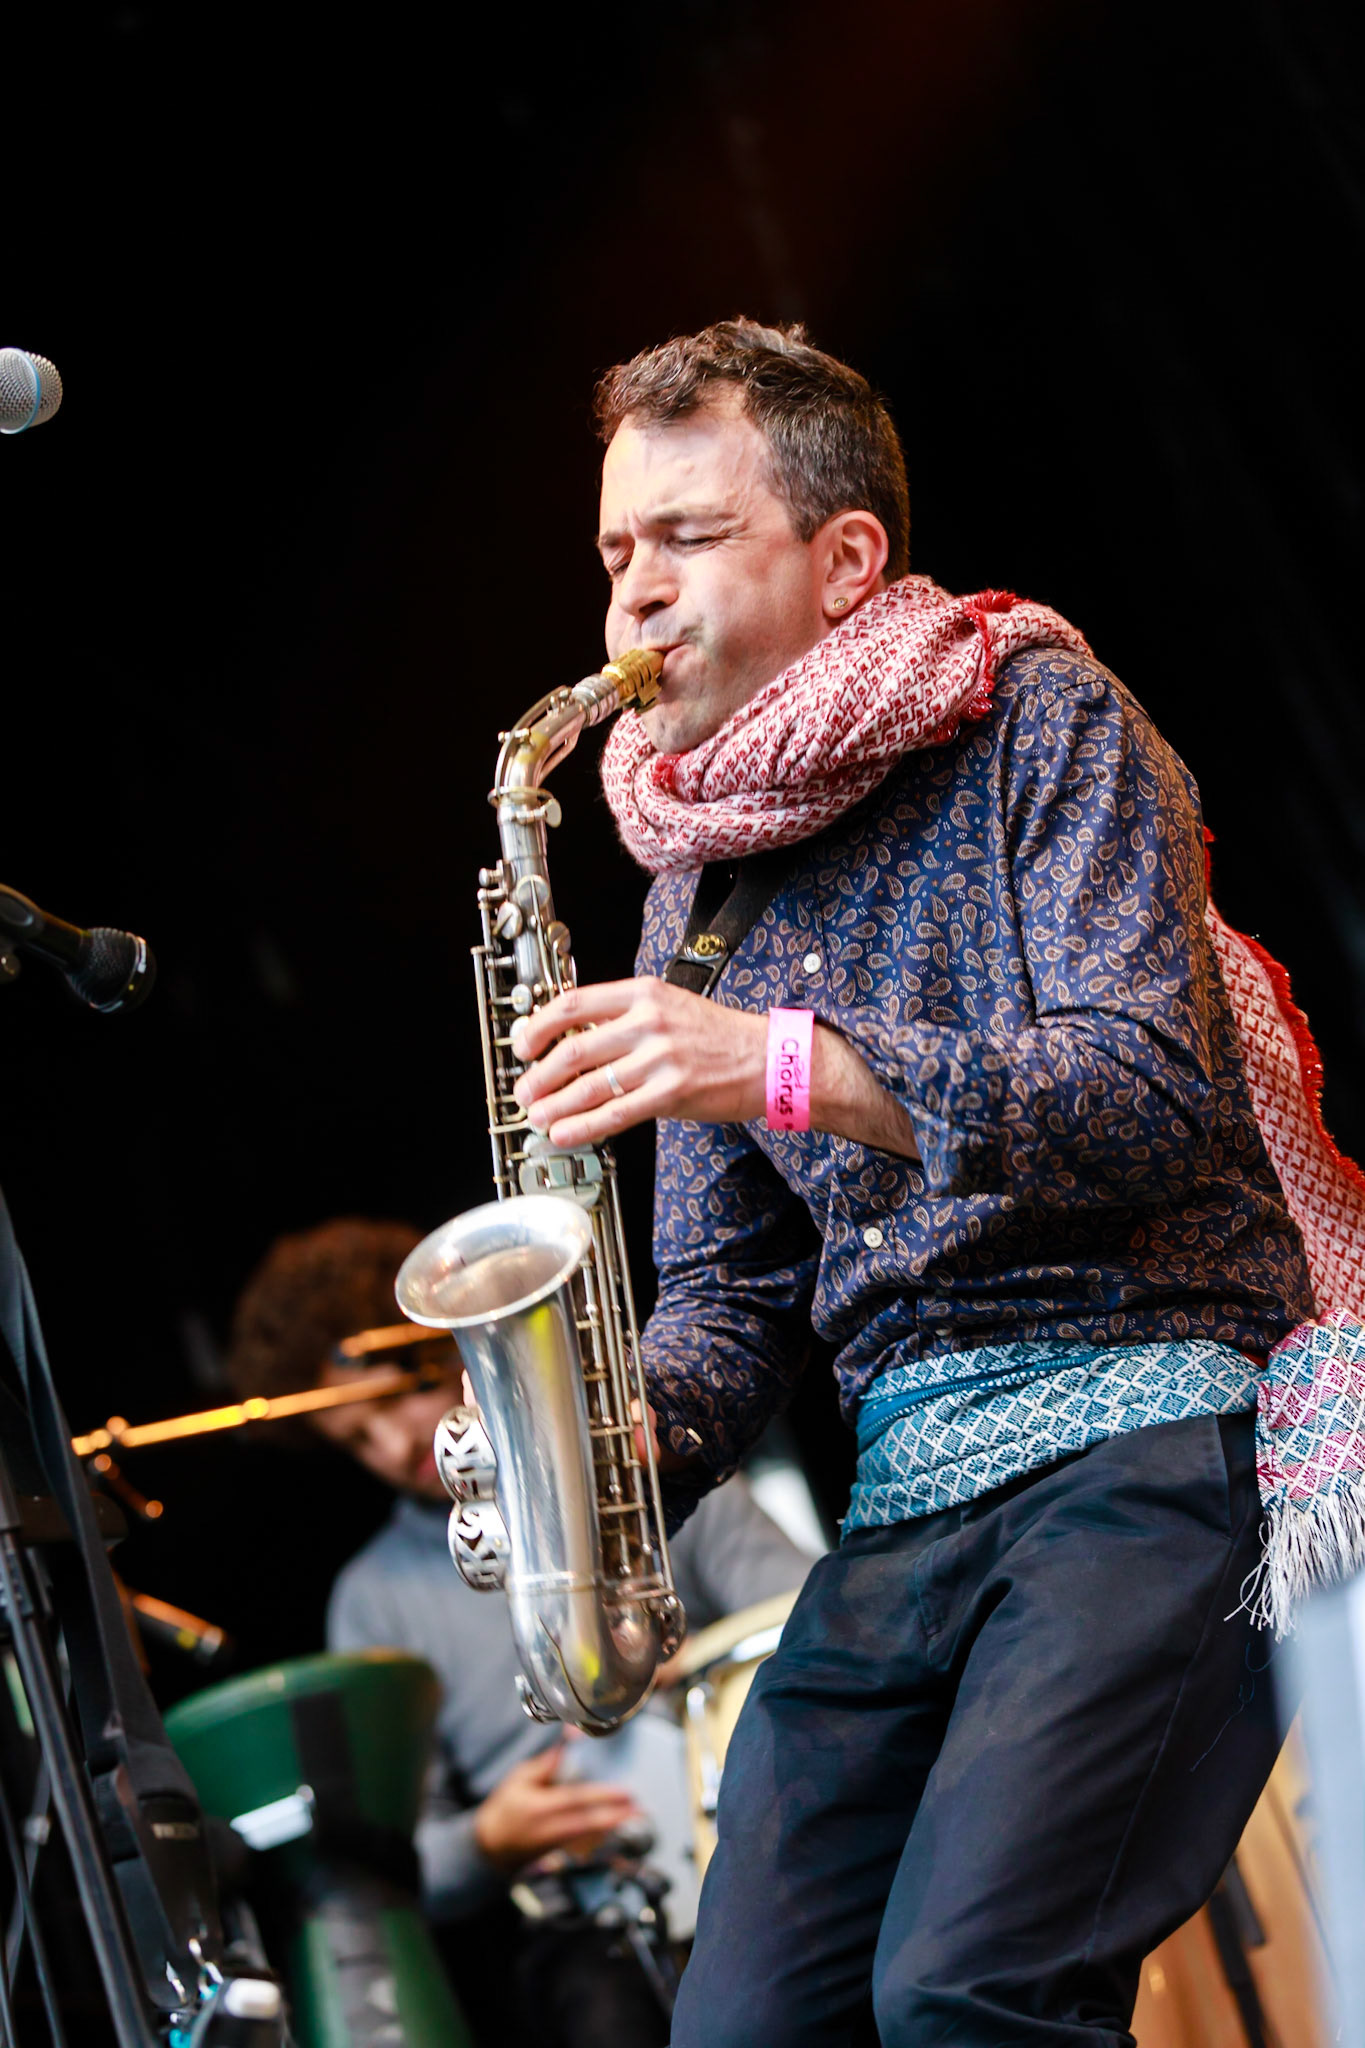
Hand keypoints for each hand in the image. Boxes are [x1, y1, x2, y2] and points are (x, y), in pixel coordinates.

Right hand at [473, 1745, 639, 1872]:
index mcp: (540, 1807)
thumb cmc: (505, 1807)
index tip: (625, 1793)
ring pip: (591, 1835)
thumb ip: (547, 1763)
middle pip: (589, 1822)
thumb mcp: (519, 1779)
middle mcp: (550, 1828)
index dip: (602, 1797)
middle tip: (640, 1808)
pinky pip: (585, 1844)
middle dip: (617, 1815)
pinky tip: (617, 1828)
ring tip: (637, 1816)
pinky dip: (602, 1835)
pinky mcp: (559, 1852)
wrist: (491, 1846)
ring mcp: (556, 1844)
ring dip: (614, 1825)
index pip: (577, 1800)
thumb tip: (570, 1739)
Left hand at [511, 977, 919, 1159]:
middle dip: (539, 1075)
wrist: (770, 1059)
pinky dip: (583, 1126)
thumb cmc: (718, 1037)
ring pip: (590, 1084)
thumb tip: (572, 1042)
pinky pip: (616, 1113)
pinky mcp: (673, 1092)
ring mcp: (661, 1057)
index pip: (574, 1004)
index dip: (538, 1027)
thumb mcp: (669, 1007)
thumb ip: (623, 1020)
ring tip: (538, 1117)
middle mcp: (649, 1021)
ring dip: (555, 1104)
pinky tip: (565, 1134)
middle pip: (574, 1048)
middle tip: (525, 1091)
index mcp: (643, 993)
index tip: (522, 1045)